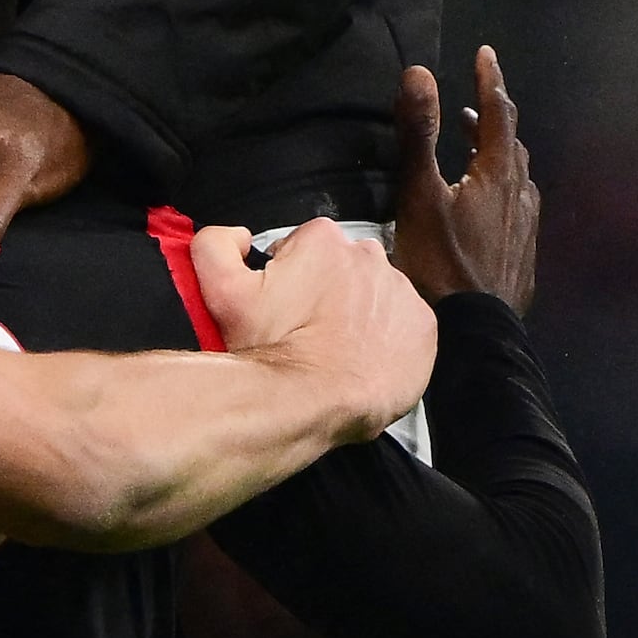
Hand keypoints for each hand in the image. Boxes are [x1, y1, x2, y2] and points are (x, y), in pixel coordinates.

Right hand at [194, 217, 431, 437]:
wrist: (318, 402)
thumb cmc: (272, 347)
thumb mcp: (221, 293)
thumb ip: (214, 245)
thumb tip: (240, 236)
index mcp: (323, 240)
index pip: (302, 246)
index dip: (286, 275)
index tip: (281, 305)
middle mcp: (369, 255)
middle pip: (342, 266)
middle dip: (325, 290)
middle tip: (304, 327)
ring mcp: (402, 291)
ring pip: (373, 293)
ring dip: (356, 312)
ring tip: (333, 346)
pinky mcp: (423, 325)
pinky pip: (402, 323)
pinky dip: (384, 337)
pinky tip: (360, 358)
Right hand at [389, 49, 538, 310]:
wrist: (475, 330)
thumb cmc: (440, 261)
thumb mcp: (420, 195)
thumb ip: (419, 134)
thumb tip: (419, 73)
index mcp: (498, 172)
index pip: (497, 112)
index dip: (489, 80)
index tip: (483, 53)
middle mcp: (521, 192)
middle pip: (510, 142)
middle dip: (490, 118)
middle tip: (467, 106)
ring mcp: (527, 224)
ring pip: (517, 175)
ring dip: (495, 155)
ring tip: (472, 152)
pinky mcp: (524, 252)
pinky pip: (517, 205)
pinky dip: (501, 188)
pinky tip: (485, 207)